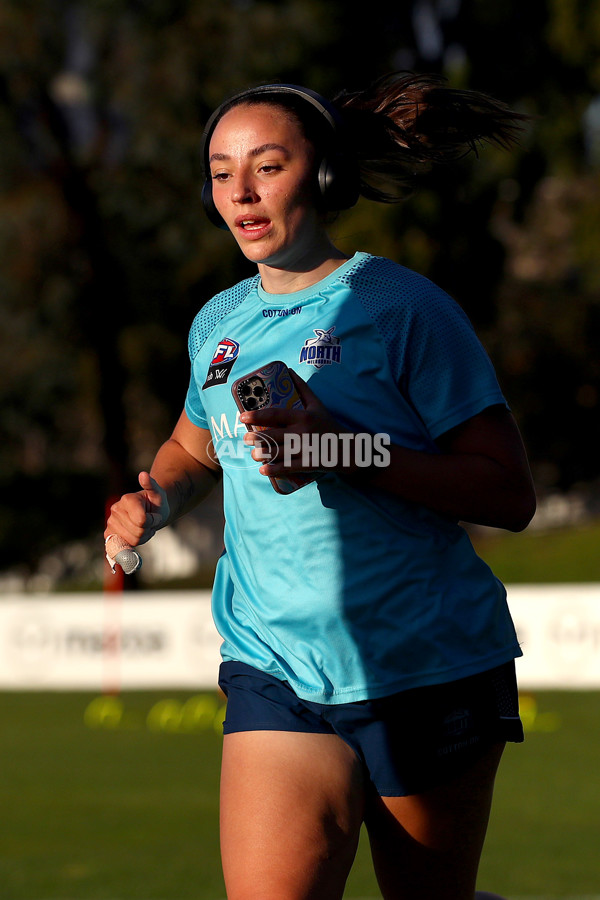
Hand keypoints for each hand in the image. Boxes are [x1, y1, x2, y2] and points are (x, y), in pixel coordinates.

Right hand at [104, 471, 169, 546]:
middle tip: (150, 521)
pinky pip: (123, 546)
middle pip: (138, 532)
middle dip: (148, 529)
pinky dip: (132, 543)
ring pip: (133, 541)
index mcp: (127, 499)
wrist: (150, 511)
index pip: (142, 520)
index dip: (153, 521)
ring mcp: (111, 522)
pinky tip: (134, 535)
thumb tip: (143, 475)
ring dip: (142, 536)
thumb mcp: (158, 493)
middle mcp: (115, 510)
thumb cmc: (155, 502)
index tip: (155, 515)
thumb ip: (151, 485)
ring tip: (143, 526)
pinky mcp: (109, 534)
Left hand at [240, 370, 356, 476]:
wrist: (347, 449)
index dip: (256, 415)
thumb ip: (303, 389)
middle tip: (246, 439)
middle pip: (271, 435)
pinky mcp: (307, 464)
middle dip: (255, 438)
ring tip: (254, 454)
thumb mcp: (318, 405)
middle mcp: (301, 432)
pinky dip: (272, 470)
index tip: (243, 417)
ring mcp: (304, 449)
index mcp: (302, 416)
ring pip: (275, 452)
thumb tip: (289, 371)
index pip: (275, 414)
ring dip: (261, 454)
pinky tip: (264, 470)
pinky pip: (285, 467)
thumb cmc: (329, 425)